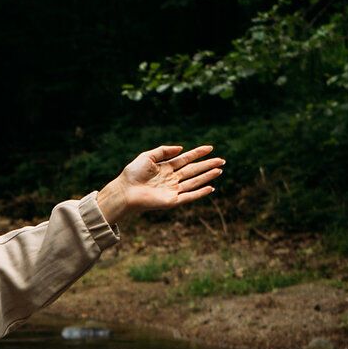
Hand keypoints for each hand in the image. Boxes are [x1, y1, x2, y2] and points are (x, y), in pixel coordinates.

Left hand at [98, 144, 224, 224]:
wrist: (125, 191)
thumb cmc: (132, 174)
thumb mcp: (148, 156)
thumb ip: (164, 151)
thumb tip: (182, 148)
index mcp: (166, 167)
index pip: (186, 159)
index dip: (198, 153)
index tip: (210, 148)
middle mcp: (171, 178)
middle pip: (194, 170)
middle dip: (208, 165)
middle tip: (222, 160)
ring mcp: (173, 190)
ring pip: (194, 182)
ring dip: (207, 176)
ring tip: (219, 170)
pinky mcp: (172, 201)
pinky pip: (189, 196)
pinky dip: (200, 193)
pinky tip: (210, 188)